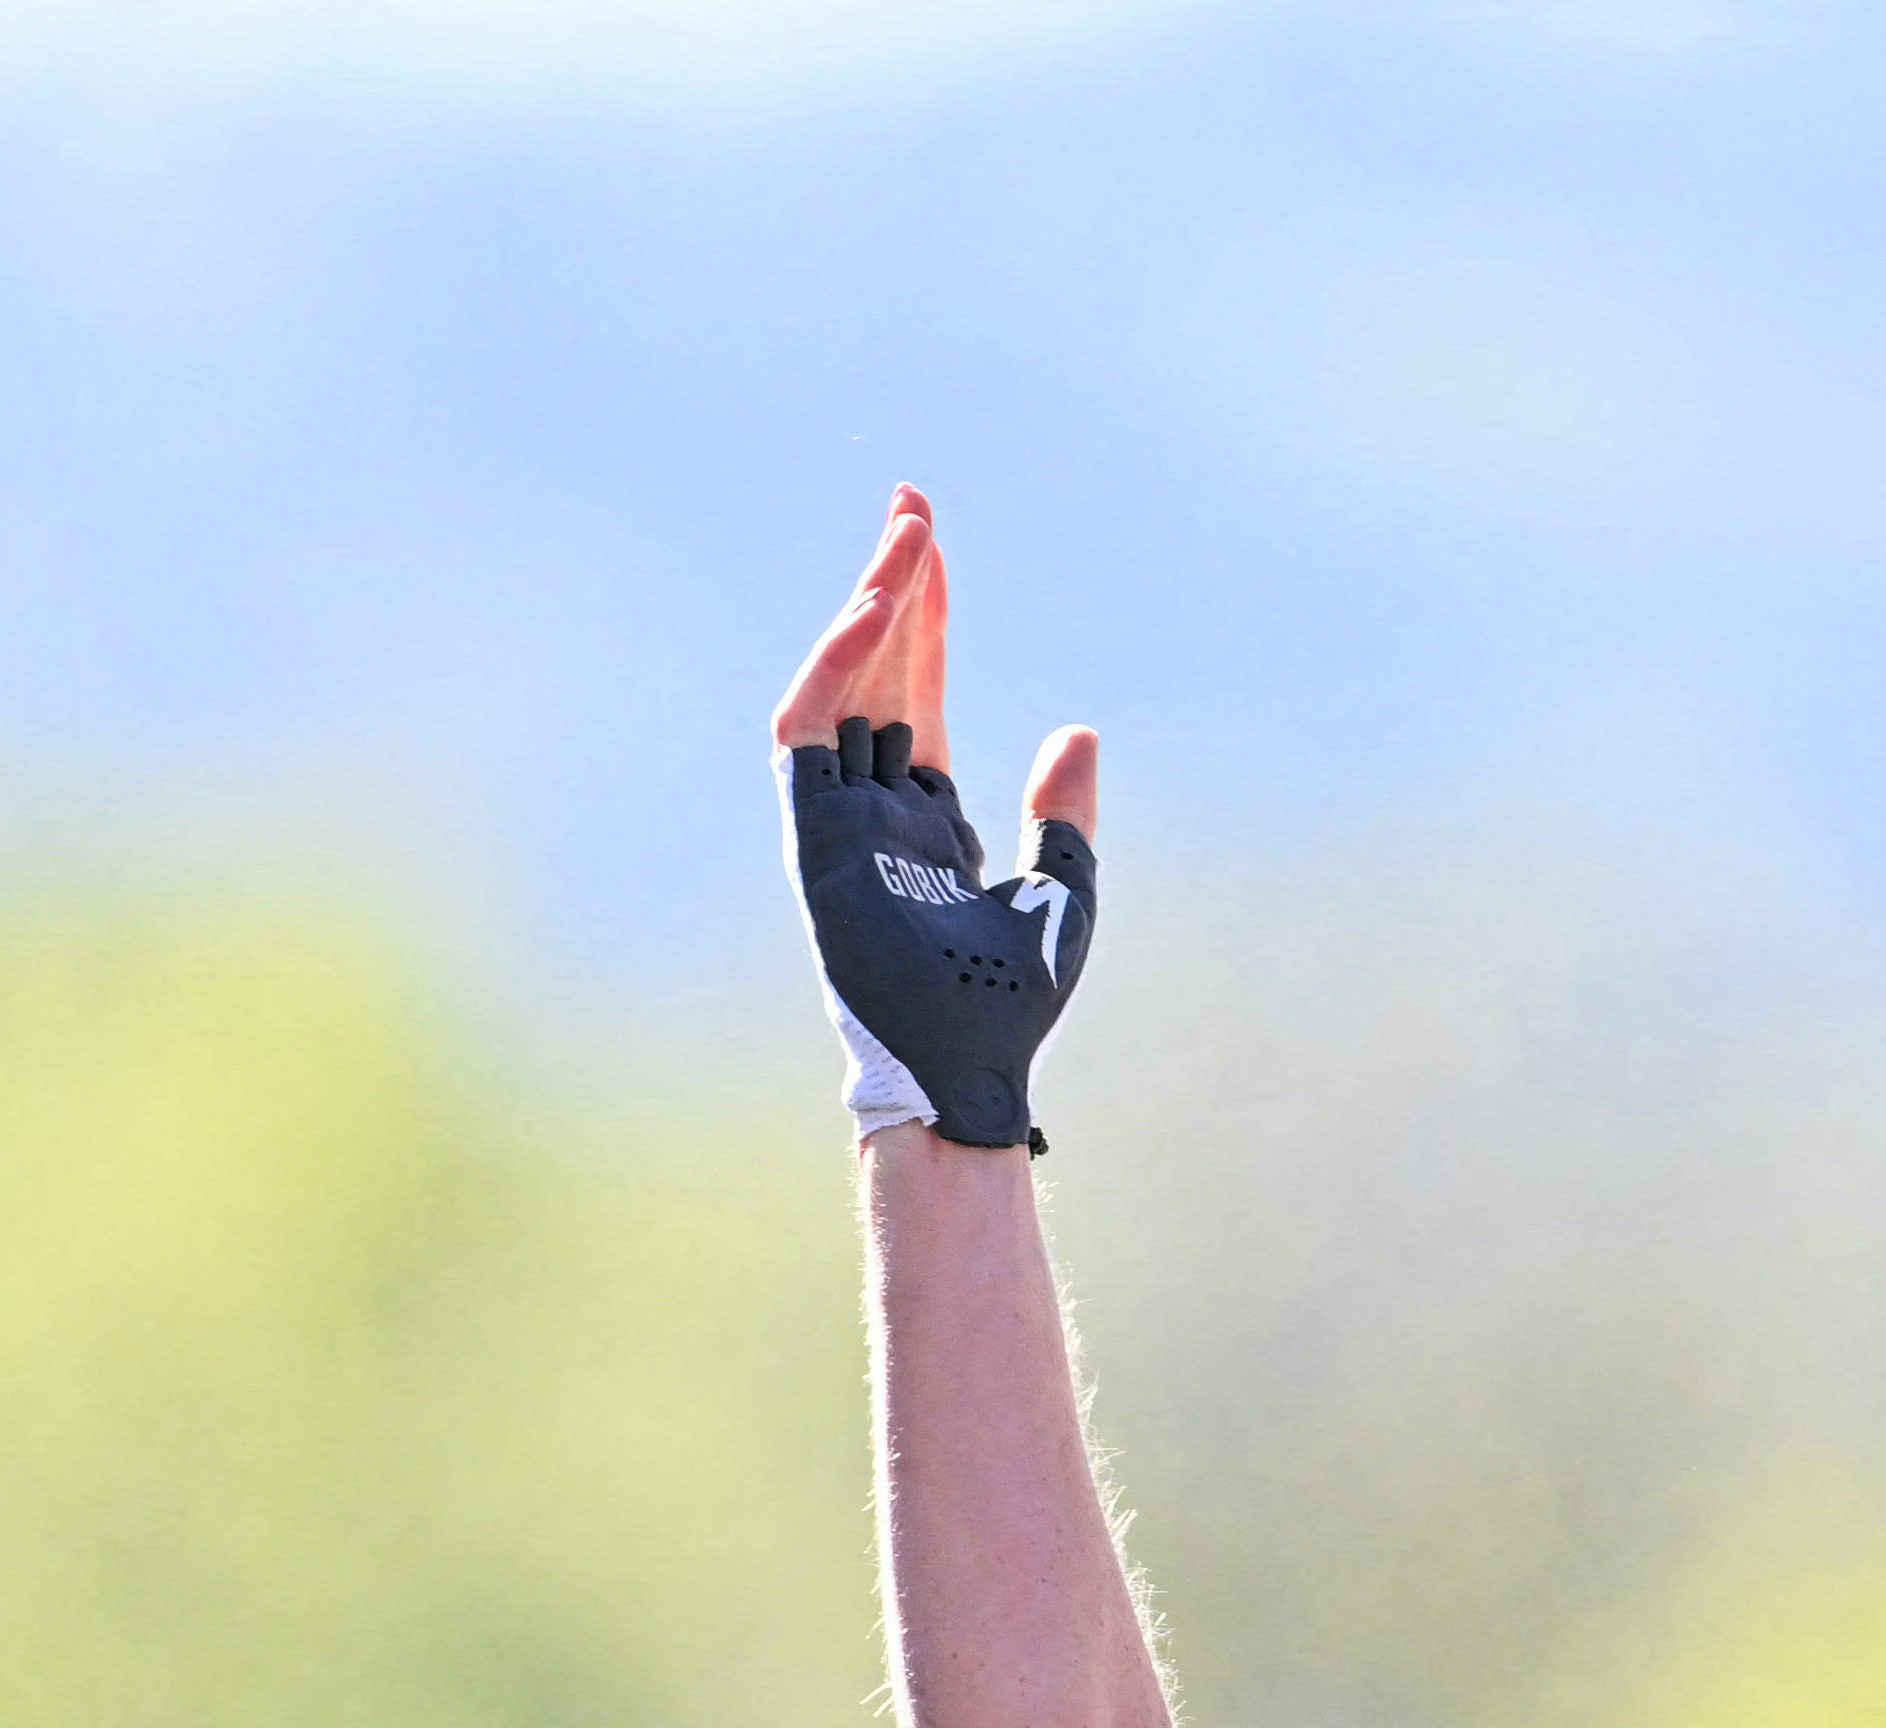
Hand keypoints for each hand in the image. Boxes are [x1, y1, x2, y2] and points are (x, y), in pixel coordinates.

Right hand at [774, 487, 1105, 1150]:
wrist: (976, 1067)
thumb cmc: (1014, 1002)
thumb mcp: (1064, 889)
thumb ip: (1062, 812)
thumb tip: (1076, 730)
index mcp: (925, 811)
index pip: (917, 687)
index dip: (925, 615)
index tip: (931, 540)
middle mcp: (875, 802)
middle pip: (876, 666)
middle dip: (891, 582)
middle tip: (912, 502)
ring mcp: (839, 814)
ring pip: (842, 681)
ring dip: (869, 607)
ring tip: (906, 538)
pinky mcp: (813, 833)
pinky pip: (809, 730)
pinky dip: (837, 666)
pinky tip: (876, 611)